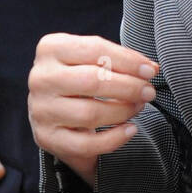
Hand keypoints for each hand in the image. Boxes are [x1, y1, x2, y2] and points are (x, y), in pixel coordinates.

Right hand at [28, 34, 159, 188]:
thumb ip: (118, 60)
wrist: (54, 108)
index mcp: (51, 48)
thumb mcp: (92, 59)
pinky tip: (130, 129)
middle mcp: (41, 78)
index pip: (95, 50)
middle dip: (128, 87)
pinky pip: (85, 144)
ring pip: (89, 114)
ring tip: (139, 106)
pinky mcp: (46, 138)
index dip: (127, 60)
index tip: (150, 70)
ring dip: (123, 110)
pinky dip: (114, 138)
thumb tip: (150, 68)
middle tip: (148, 91)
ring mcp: (41, 110)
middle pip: (92, 81)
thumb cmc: (79, 78)